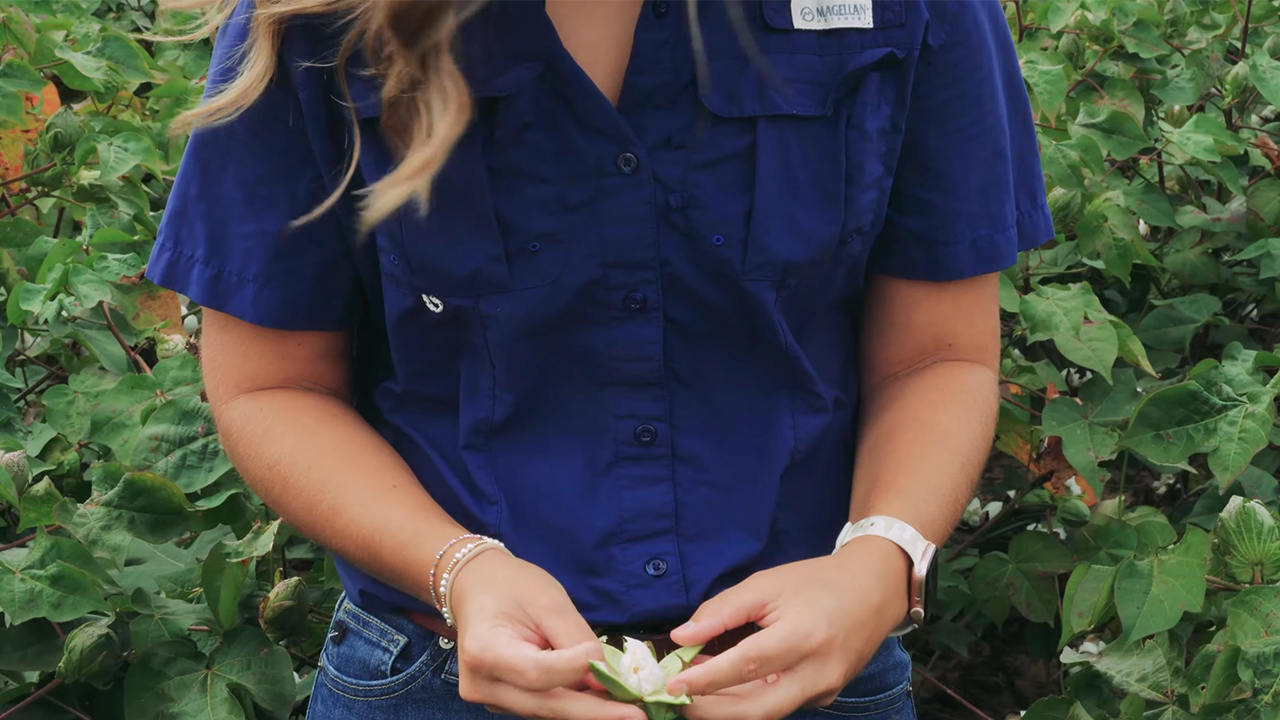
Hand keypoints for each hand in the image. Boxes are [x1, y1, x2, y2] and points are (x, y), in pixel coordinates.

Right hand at [449, 550, 646, 719]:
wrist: (478, 589)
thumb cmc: (512, 586)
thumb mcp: (547, 600)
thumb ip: (576, 639)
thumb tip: (607, 676)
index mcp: (484, 651)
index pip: (537, 673)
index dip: (576, 671)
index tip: (612, 667)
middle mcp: (482, 684)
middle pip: (546, 704)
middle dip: (595, 711)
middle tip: (637, 716)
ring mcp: (491, 698)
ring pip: (547, 709)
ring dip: (588, 709)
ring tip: (628, 707)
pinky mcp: (504, 701)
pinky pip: (544, 705)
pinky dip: (574, 703)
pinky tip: (605, 700)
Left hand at [664, 537, 910, 719]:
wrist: (874, 591)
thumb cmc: (817, 582)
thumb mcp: (766, 583)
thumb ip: (722, 610)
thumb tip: (682, 636)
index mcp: (804, 636)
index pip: (747, 666)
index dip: (707, 679)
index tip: (671, 683)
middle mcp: (817, 673)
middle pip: (757, 709)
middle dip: (711, 710)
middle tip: (676, 698)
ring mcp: (824, 691)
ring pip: (766, 713)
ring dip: (726, 707)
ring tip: (694, 690)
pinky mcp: (824, 697)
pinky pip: (779, 706)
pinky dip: (747, 701)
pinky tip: (724, 687)